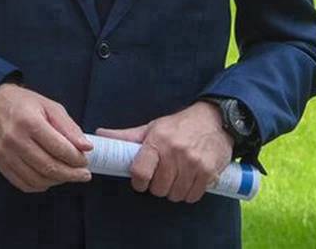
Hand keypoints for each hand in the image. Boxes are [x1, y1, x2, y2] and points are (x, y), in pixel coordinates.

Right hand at [0, 83, 92, 192]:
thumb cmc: (25, 104)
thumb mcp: (50, 106)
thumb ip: (69, 127)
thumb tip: (86, 147)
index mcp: (29, 122)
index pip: (59, 148)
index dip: (76, 158)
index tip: (85, 161)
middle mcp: (15, 140)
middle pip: (48, 166)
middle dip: (71, 174)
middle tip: (84, 175)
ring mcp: (5, 154)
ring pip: (37, 179)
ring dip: (57, 181)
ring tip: (68, 175)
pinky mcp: (0, 164)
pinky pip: (23, 184)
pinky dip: (40, 185)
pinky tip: (50, 178)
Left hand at [95, 101, 231, 203]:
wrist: (215, 120)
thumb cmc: (179, 125)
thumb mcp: (152, 127)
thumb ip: (126, 137)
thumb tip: (100, 135)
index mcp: (157, 141)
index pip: (140, 172)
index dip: (139, 181)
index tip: (142, 179)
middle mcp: (175, 153)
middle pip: (158, 189)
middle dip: (158, 186)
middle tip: (162, 175)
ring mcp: (193, 163)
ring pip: (175, 195)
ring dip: (174, 190)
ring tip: (176, 176)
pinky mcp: (208, 173)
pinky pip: (192, 196)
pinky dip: (188, 193)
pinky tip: (189, 180)